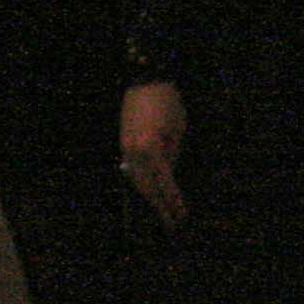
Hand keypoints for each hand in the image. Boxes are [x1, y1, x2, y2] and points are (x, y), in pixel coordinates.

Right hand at [121, 82, 186, 226]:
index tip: (181, 214)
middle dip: (159, 205)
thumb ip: (173, 154)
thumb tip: (169, 174)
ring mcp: (125, 149)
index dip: (173, 200)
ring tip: (162, 211)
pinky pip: (132, 169)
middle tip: (172, 222)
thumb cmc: (168, 103)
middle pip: (146, 187)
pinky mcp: (123, 144)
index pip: (165, 182)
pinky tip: (150, 191)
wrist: (145, 81)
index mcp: (150, 149)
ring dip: (149, 196)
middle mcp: (133, 152)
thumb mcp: (178, 130)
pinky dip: (142, 182)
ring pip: (137, 180)